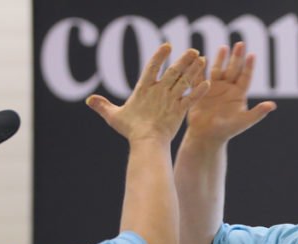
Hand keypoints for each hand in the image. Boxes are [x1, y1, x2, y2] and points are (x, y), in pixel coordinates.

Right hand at [86, 43, 209, 143]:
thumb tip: (89, 100)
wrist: (147, 143)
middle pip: (173, 71)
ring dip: (194, 70)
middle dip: (184, 60)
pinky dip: (199, 90)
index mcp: (144, 89)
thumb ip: (103, 106)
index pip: (152, 67)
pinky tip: (207, 82)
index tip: (167, 45)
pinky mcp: (180, 110)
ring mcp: (171, 100)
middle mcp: (159, 91)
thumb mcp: (114, 117)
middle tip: (193, 50)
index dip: (159, 55)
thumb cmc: (131, 130)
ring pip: (185, 81)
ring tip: (202, 59)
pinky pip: (192, 98)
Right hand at [185, 42, 276, 143]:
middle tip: (240, 44)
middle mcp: (228, 88)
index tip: (252, 55)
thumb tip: (272, 105)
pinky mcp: (202, 90)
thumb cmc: (226, 131)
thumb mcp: (243, 121)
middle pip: (233, 69)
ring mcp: (214, 88)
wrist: (206, 136)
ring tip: (224, 47)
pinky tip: (201, 58)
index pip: (246, 77)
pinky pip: (201, 76)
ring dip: (220, 58)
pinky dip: (201, 68)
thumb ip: (257, 113)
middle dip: (237, 57)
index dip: (249, 66)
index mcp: (239, 94)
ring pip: (218, 69)